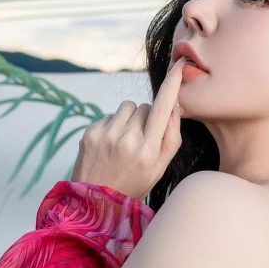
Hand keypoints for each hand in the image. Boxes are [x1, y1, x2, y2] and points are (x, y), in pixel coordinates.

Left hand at [70, 60, 183, 199]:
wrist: (94, 200)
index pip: (162, 110)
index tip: (178, 67)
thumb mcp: (160, 168)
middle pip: (145, 107)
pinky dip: (112, 126)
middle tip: (141, 141)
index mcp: (148, 151)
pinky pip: (109, 115)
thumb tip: (173, 107)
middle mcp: (127, 141)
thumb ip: (171, 138)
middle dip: (147, 118)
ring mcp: (106, 136)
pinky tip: (109, 146)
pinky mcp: (90, 132)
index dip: (171, 86)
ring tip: (124, 142)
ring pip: (127, 107)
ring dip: (129, 119)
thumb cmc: (133, 183)